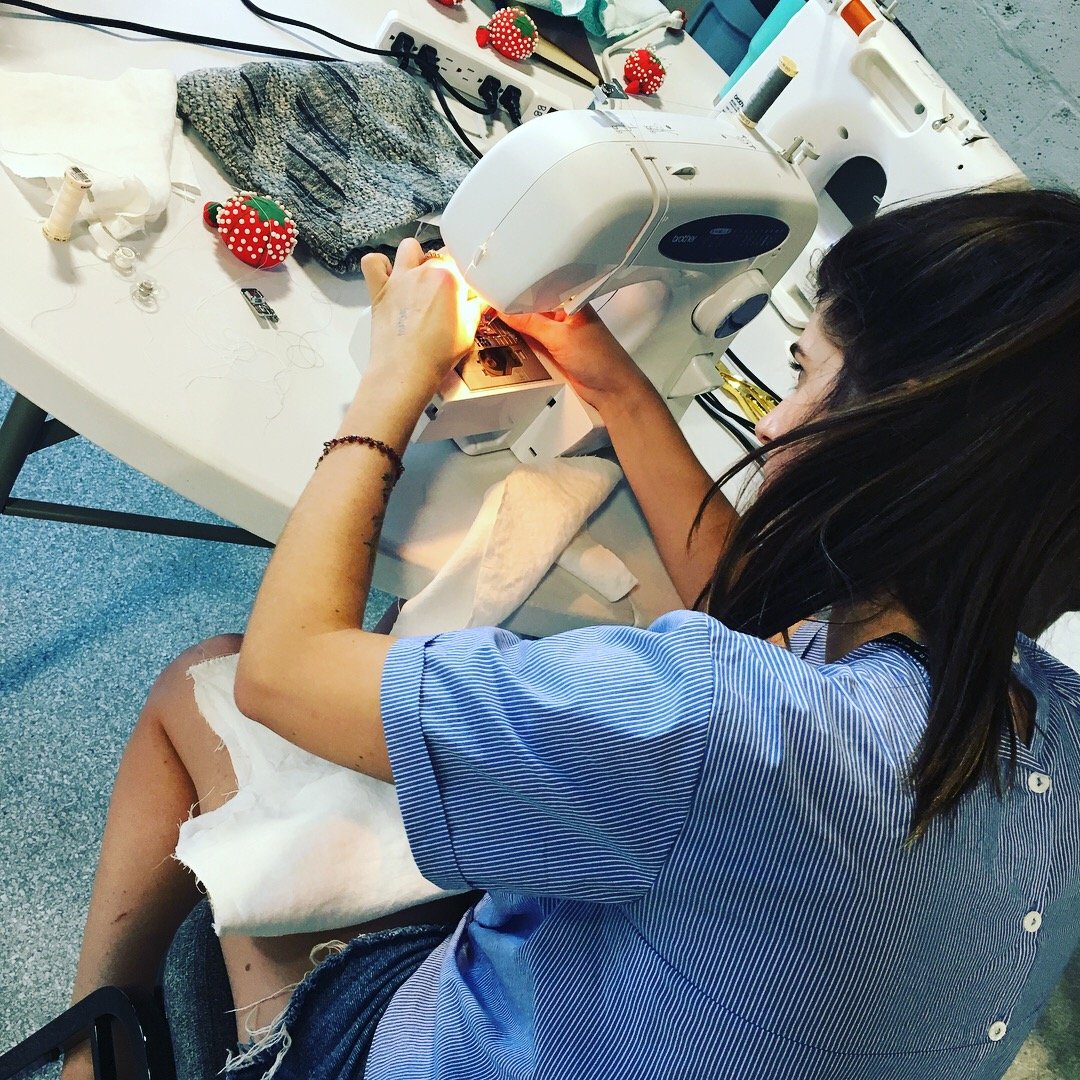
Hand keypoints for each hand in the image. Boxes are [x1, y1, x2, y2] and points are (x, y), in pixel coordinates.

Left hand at [360, 239, 482, 399]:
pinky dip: (379, 266)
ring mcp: (399, 278)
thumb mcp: (468, 333)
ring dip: (414, 258)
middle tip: (441, 294)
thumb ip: (474, 309)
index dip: (462, 278)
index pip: (460, 262)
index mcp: (449, 279)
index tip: (461, 294)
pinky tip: (388, 278)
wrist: (405, 371)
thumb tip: (476, 300)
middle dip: (441, 270)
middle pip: (436, 256)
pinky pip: (373, 262)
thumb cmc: (436, 356)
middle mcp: (423, 272)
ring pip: (408, 247)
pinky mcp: (379, 290)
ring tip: (417, 277)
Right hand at [498, 305, 647, 412]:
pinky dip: (522, 344)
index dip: (518, 293)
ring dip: (516, 329)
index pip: (539, 291)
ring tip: (493, 324)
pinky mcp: (556, 352)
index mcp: (572, 302)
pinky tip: (508, 341)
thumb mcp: (560, 337)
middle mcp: (565, 316)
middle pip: (532, 309)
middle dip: (513, 311)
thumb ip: (531, 323)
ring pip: (531, 327)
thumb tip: (507, 313)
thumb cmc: (601, 359)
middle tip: (489, 310)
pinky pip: (534, 344)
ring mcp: (560, 335)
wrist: (612, 390)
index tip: (496, 296)